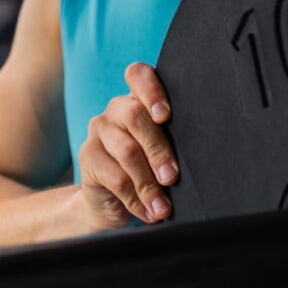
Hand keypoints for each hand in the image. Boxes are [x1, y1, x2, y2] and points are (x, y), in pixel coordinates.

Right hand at [77, 61, 179, 230]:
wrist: (111, 203)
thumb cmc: (149, 171)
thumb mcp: (162, 153)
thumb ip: (173, 143)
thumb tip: (200, 154)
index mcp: (139, 99)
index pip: (139, 75)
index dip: (152, 90)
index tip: (165, 116)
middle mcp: (117, 109)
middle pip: (135, 116)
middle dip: (158, 150)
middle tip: (172, 177)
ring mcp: (99, 130)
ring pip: (127, 151)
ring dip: (149, 183)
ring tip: (163, 207)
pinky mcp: (87, 156)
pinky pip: (115, 177)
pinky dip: (136, 199)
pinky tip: (148, 212)